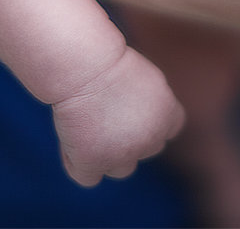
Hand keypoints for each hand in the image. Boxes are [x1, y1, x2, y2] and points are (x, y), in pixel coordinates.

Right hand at [52, 46, 184, 185]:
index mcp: (168, 114)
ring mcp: (123, 155)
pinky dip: (77, 163)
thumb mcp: (146, 79)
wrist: (84, 67)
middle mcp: (151, 139)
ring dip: (107, 155)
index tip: (130, 107)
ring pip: (120, 169)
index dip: (150, 122)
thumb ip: (153, 105)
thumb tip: (143, 125)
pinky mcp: (93, 163)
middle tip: (103, 111)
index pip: (169, 130)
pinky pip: (88, 177)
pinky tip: (70, 141)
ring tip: (86, 128)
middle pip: (144, 149)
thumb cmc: (109, 62)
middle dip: (128, 137)